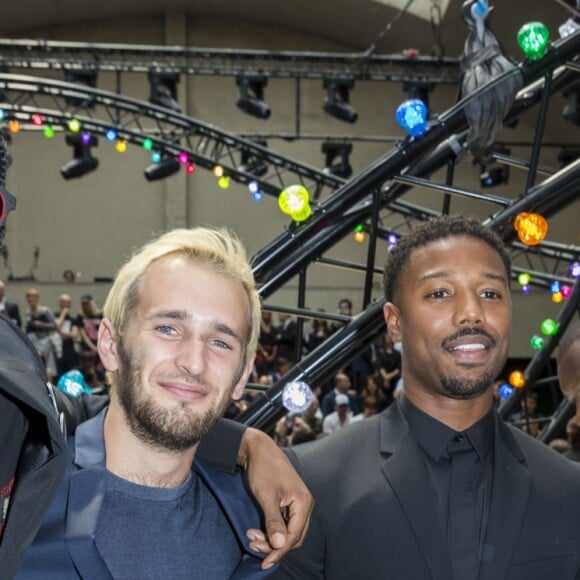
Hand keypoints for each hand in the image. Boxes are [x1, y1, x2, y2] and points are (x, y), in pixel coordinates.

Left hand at [238, 427, 313, 569]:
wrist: (259, 448)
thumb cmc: (263, 469)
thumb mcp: (266, 496)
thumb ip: (274, 522)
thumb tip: (279, 546)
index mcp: (303, 502)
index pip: (294, 536)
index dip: (279, 551)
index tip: (264, 563)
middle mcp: (305, 504)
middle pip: (294, 536)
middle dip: (274, 545)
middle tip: (253, 545)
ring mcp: (298, 502)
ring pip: (288, 530)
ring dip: (271, 538)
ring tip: (251, 537)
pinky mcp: (289, 501)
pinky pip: (284, 522)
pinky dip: (272, 529)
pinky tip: (257, 530)